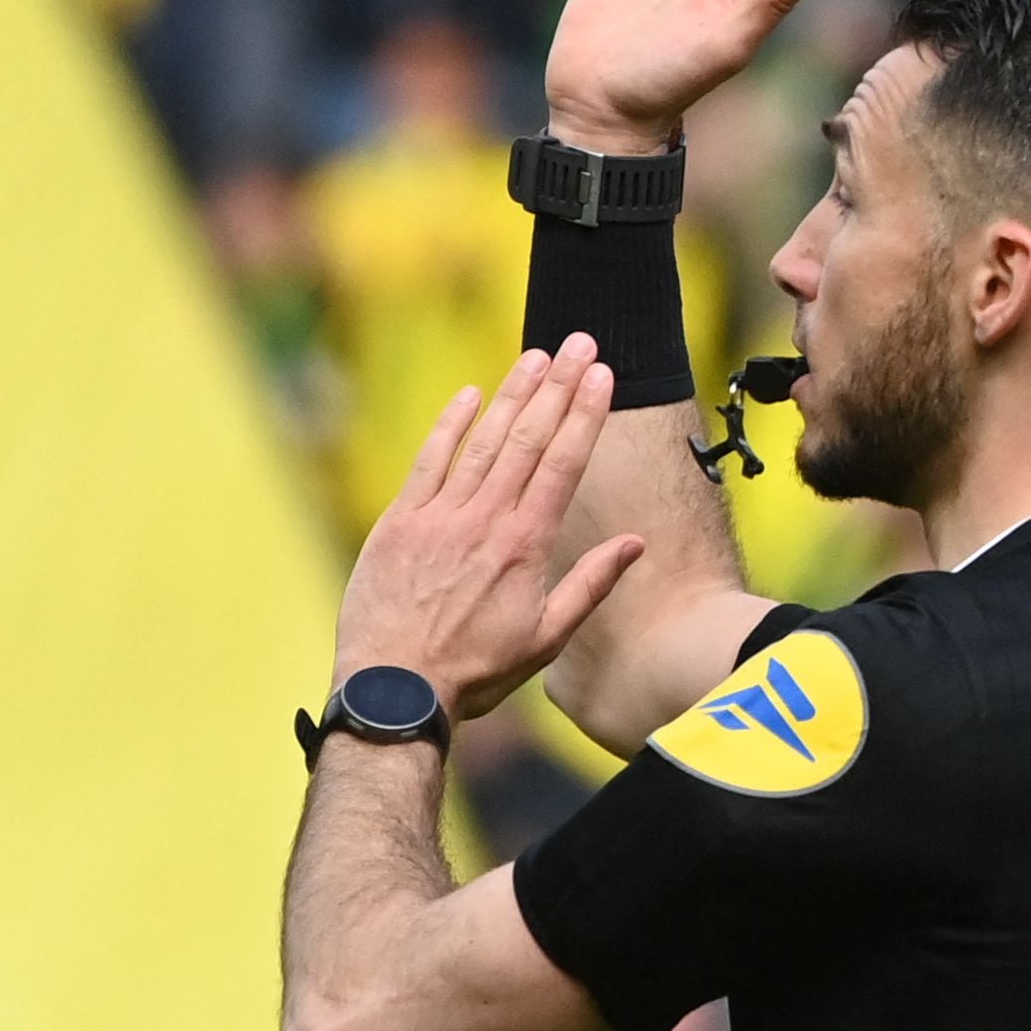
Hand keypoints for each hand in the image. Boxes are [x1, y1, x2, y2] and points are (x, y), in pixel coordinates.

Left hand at [334, 337, 644, 722]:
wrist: (395, 685)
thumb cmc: (476, 670)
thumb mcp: (547, 638)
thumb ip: (591, 585)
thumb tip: (635, 544)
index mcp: (526, 546)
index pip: (563, 463)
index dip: (584, 414)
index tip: (602, 376)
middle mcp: (485, 520)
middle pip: (528, 438)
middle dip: (557, 387)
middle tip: (579, 344)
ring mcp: (439, 516)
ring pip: (483, 441)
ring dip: (511, 394)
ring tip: (537, 356)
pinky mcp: (400, 521)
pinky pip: (429, 462)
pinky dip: (449, 426)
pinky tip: (470, 395)